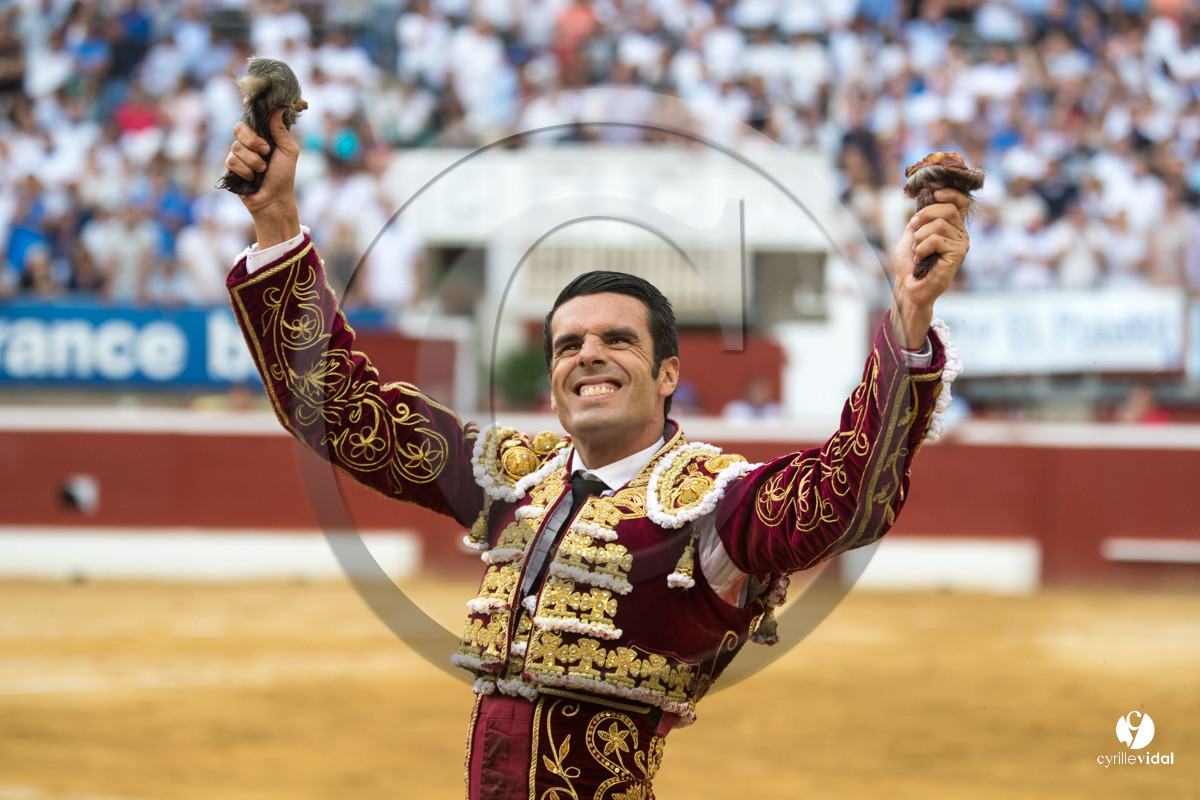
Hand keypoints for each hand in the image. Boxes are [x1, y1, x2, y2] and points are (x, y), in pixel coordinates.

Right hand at [224, 107, 300, 248]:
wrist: (273, 200)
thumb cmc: (284, 177)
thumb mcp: (288, 151)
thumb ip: (281, 130)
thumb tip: (280, 106)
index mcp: (264, 136)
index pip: (251, 117)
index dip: (248, 108)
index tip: (247, 99)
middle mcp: (249, 143)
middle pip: (239, 128)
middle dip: (253, 141)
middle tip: (266, 151)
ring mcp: (239, 155)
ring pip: (236, 146)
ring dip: (253, 161)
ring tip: (262, 171)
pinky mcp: (230, 168)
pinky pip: (231, 160)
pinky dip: (245, 171)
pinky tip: (251, 179)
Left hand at [889, 188, 970, 348]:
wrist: (908, 287)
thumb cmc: (909, 263)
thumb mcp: (913, 233)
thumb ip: (922, 216)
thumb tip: (928, 194)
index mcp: (952, 226)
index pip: (962, 201)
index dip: (951, 193)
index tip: (935, 194)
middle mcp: (961, 234)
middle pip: (948, 209)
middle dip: (924, 216)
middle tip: (914, 229)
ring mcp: (961, 244)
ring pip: (939, 224)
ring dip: (919, 238)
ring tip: (918, 252)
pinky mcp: (958, 255)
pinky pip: (936, 239)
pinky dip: (922, 248)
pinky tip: (922, 259)